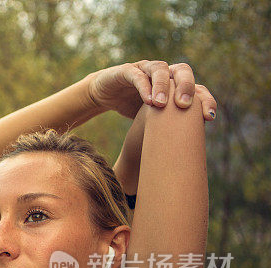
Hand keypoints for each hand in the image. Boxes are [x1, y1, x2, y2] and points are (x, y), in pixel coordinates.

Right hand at [87, 60, 217, 120]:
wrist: (104, 95)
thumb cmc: (131, 107)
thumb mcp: (153, 118)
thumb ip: (169, 126)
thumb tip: (186, 151)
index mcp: (175, 83)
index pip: (196, 87)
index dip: (205, 99)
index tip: (209, 117)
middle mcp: (164, 72)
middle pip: (182, 70)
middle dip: (186, 87)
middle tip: (184, 105)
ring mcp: (145, 69)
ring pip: (160, 69)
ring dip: (163, 86)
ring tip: (161, 104)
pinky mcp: (127, 71)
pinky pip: (137, 76)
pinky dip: (143, 87)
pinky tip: (147, 100)